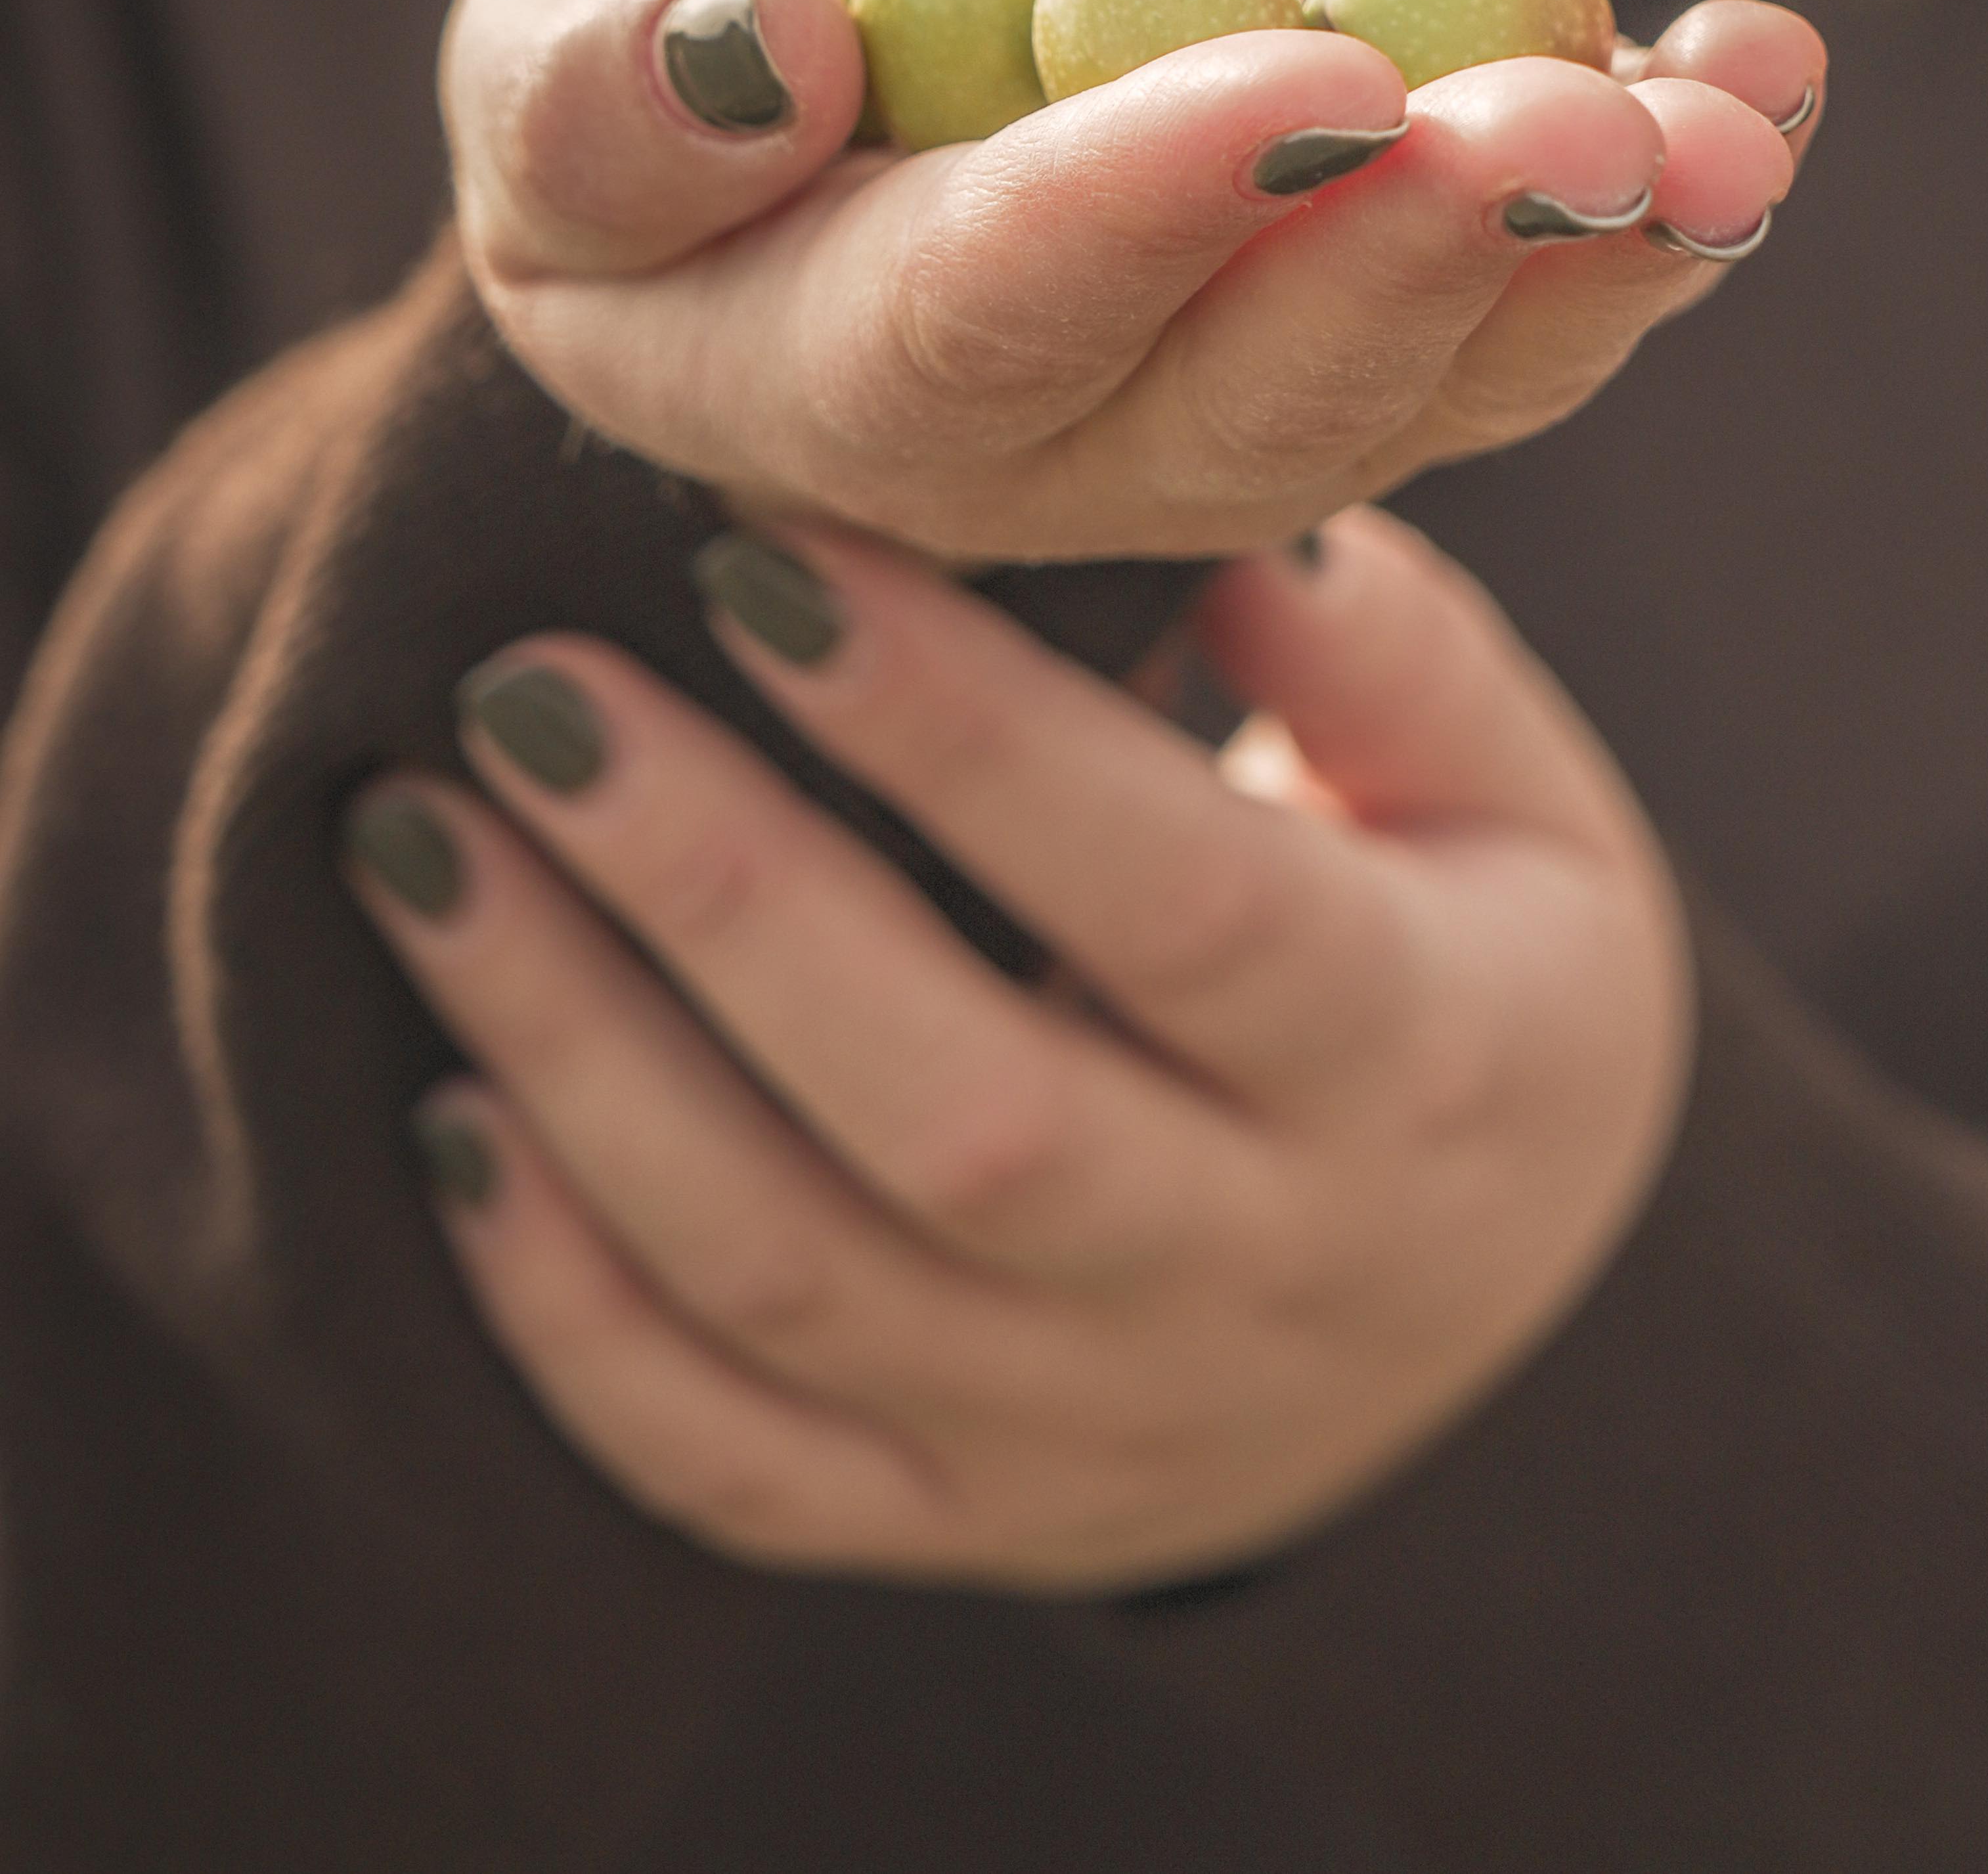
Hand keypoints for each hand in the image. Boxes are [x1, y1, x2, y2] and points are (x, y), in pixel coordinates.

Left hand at [344, 509, 1692, 1589]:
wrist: (1506, 1311)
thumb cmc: (1473, 959)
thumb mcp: (1513, 794)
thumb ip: (1382, 653)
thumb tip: (1224, 522)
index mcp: (1419, 1063)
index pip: (1183, 901)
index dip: (967, 735)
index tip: (762, 558)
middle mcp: (1259, 1274)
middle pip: (961, 1121)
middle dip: (718, 895)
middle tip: (530, 692)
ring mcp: (1096, 1431)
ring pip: (800, 1288)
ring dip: (581, 1066)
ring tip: (423, 845)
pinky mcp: (962, 1516)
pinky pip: (733, 1466)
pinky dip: (568, 1315)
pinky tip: (453, 1113)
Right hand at [442, 0, 1821, 561]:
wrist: (791, 80)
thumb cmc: (644, 35)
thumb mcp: (547, 19)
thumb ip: (595, 82)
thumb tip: (759, 49)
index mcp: (791, 378)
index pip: (969, 325)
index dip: (1143, 209)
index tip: (1316, 75)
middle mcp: (1021, 460)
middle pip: (1243, 406)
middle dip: (1425, 251)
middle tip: (1581, 108)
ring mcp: (1207, 428)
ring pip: (1425, 385)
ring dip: (1598, 247)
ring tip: (1737, 105)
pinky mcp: (1347, 349)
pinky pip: (1516, 314)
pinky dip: (1650, 199)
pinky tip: (1767, 74)